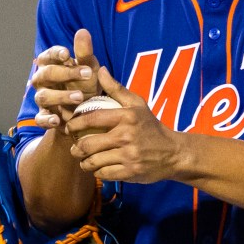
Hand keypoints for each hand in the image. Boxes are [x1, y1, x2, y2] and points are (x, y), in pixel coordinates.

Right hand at [32, 28, 103, 128]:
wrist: (87, 109)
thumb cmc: (85, 82)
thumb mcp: (89, 68)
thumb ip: (84, 53)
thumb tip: (82, 31)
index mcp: (51, 64)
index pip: (48, 56)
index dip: (55, 54)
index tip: (67, 53)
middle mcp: (43, 80)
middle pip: (45, 74)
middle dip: (65, 74)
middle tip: (87, 74)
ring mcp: (43, 98)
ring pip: (43, 96)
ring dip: (60, 97)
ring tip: (80, 97)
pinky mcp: (44, 116)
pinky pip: (40, 118)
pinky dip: (47, 120)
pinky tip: (57, 120)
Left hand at [67, 67, 183, 183]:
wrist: (173, 152)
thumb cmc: (151, 126)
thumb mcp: (137, 104)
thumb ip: (116, 88)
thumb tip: (100, 70)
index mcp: (127, 116)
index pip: (92, 118)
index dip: (75, 123)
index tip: (69, 126)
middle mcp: (126, 136)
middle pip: (88, 144)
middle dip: (76, 148)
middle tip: (74, 147)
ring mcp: (128, 155)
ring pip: (93, 161)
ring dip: (84, 162)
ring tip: (84, 159)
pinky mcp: (130, 172)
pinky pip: (103, 174)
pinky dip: (97, 172)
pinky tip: (98, 167)